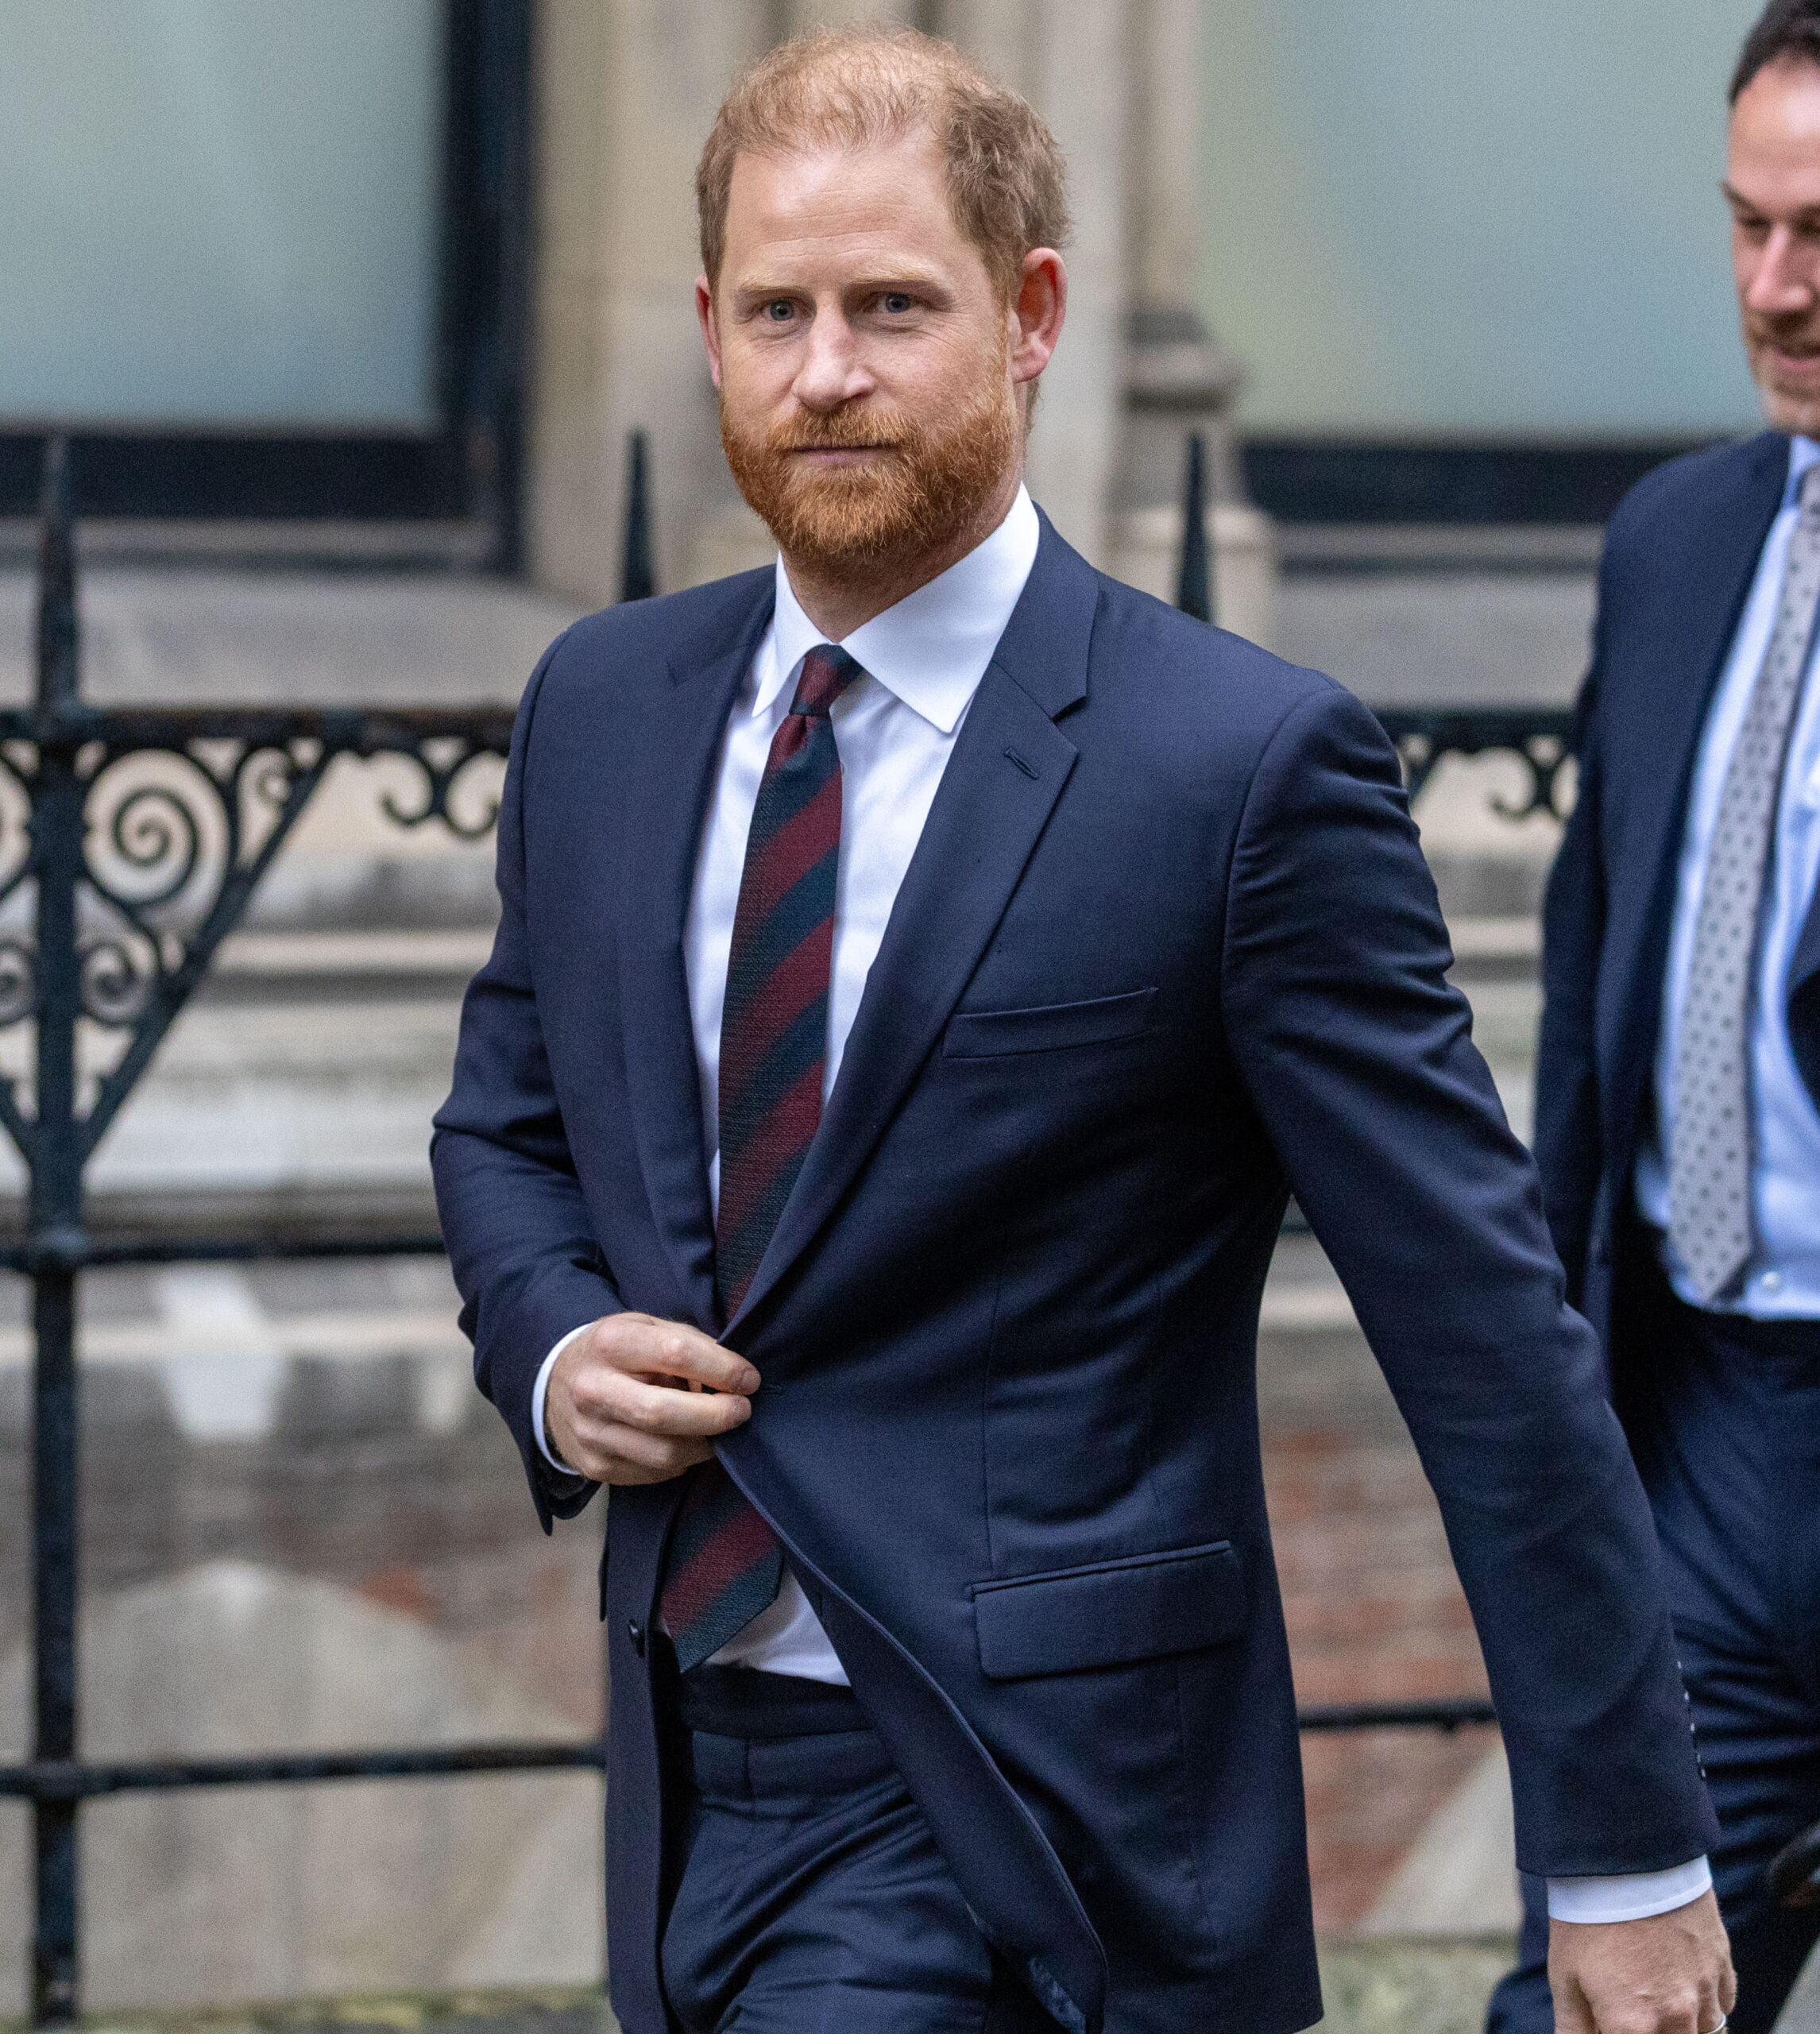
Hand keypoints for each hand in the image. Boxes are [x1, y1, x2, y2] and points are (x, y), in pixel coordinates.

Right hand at [545, 1313, 758, 1485]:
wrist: (557, 1382)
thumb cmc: (618, 1352)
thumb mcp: (647, 1328)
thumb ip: (689, 1344)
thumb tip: (736, 1376)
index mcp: (610, 1343)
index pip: (677, 1354)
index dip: (723, 1369)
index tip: (749, 1380)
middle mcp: (593, 1389)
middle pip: (664, 1413)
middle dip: (716, 1416)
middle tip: (742, 1411)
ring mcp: (590, 1432)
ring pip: (663, 1453)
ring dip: (704, 1444)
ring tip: (717, 1429)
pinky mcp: (594, 1465)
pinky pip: (655, 1473)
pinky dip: (682, 1459)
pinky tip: (685, 1441)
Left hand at [1550, 1892, 1734, 2033]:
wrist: (1625, 1858)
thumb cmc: (1587, 1918)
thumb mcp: (1565, 1975)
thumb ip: (1574, 2028)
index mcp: (1635, 2028)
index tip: (1611, 2022)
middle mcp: (1678, 2019)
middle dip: (1653, 2031)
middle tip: (1633, 2011)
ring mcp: (1705, 1993)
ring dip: (1684, 2028)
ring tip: (1655, 2000)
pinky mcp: (1722, 1965)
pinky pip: (1722, 2006)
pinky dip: (1706, 2006)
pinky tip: (1681, 1985)